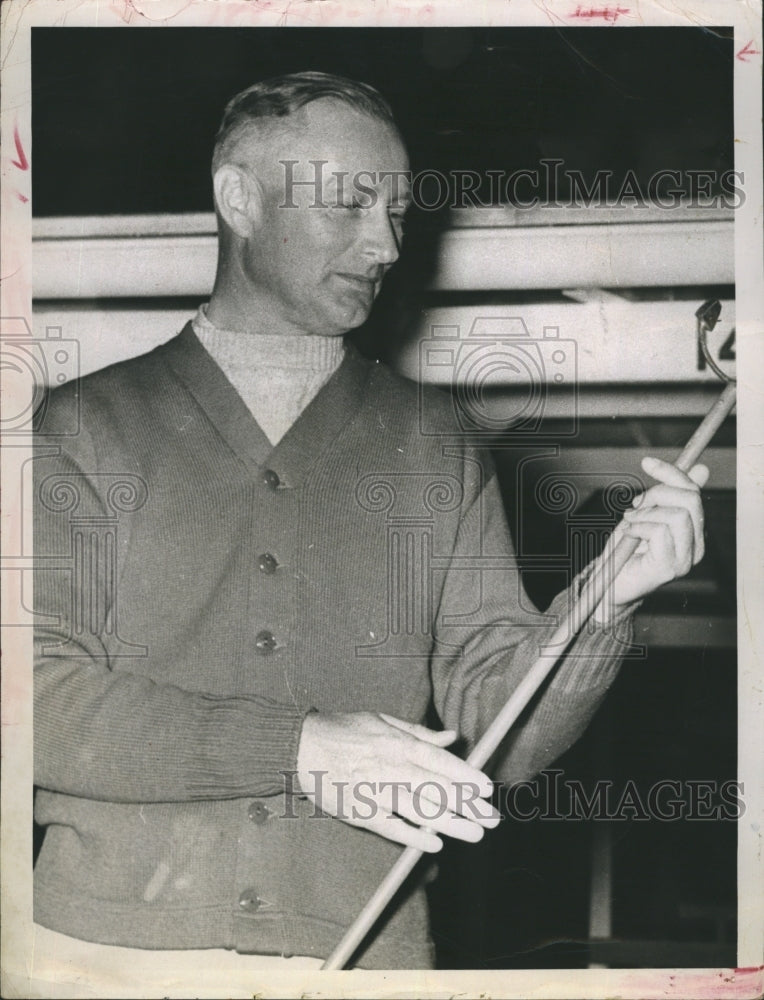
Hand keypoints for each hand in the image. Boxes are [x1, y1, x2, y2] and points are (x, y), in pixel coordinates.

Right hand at [296, 711, 499, 851]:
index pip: (438, 761)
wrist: (301, 747)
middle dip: (468, 805)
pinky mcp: (359, 812)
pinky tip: (434, 845)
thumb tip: (452, 737)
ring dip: (450, 824)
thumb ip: (419, 732)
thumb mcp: (383, 720)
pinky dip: (413, 837)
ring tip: (475, 834)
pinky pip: (391, 828)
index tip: (486, 788)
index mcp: (397, 742)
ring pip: (419, 811)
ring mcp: (375, 792)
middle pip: (436, 789)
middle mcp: (389, 767)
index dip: (465, 775)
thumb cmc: (345, 731)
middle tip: (493, 819)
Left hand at [595, 456, 708, 620]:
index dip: (671, 473)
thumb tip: (701, 468)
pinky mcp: (670, 568)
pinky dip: (639, 527)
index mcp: (693, 532)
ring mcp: (685, 559)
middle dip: (657, 493)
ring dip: (646, 513)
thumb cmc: (625, 551)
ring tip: (631, 524)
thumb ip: (668, 495)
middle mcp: (696, 546)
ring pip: (677, 515)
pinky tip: (629, 535)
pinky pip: (660, 531)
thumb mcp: (646, 514)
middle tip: (635, 504)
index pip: (693, 492)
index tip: (646, 462)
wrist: (609, 585)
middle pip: (690, 500)